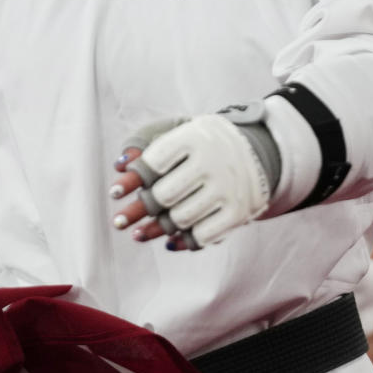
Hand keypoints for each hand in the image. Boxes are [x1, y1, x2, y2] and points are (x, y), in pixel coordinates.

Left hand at [109, 114, 275, 249]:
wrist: (256, 152)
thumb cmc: (205, 144)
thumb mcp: (181, 132)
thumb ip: (148, 145)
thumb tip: (120, 165)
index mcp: (196, 136)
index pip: (155, 161)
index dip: (133, 179)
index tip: (115, 192)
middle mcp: (213, 161)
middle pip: (165, 194)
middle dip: (140, 208)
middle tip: (121, 219)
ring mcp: (228, 189)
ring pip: (181, 218)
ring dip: (156, 228)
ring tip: (138, 234)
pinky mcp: (238, 212)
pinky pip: (203, 235)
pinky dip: (184, 240)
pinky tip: (170, 240)